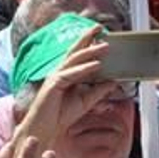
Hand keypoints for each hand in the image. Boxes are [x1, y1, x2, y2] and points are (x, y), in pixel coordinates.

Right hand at [11, 26, 111, 150]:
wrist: (44, 130)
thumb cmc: (59, 116)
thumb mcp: (86, 101)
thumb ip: (99, 90)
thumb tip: (114, 81)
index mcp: (66, 75)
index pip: (79, 56)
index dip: (89, 44)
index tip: (103, 34)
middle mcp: (59, 74)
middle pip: (74, 52)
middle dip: (87, 38)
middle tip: (100, 27)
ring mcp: (54, 79)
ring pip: (73, 61)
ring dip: (90, 52)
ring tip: (105, 46)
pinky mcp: (52, 86)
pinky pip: (69, 74)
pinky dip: (83, 69)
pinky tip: (96, 65)